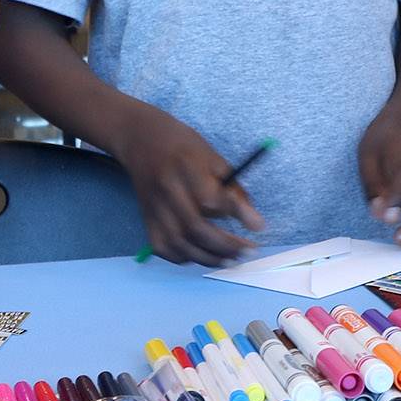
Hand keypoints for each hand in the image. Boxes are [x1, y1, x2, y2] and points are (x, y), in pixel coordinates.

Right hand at [115, 104, 264, 265]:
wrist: (142, 140)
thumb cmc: (184, 147)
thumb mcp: (213, 157)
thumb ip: (232, 187)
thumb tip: (251, 219)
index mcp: (186, 166)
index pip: (211, 198)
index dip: (237, 214)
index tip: (259, 226)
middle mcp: (167, 189)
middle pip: (196, 227)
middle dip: (226, 245)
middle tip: (247, 250)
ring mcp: (153, 207)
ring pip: (180, 243)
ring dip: (209, 258)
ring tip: (231, 259)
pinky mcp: (146, 219)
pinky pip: (164, 248)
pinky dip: (184, 258)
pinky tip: (202, 255)